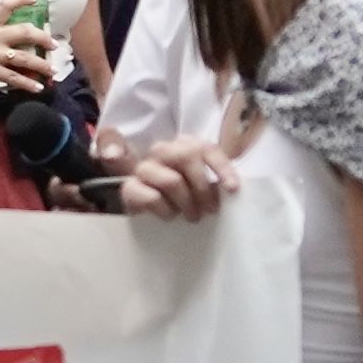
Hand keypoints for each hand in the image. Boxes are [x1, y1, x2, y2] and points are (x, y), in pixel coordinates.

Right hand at [115, 135, 236, 224]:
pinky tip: (171, 217)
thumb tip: (231, 189)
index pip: (206, 148)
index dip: (222, 167)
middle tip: (211, 209)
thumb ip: (214, 181)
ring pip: (171, 180)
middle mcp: (162, 150)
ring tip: (193, 216)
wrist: (147, 209)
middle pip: (186, 157)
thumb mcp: (201, 186)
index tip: (233, 189)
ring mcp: (144, 168)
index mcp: (184, 145)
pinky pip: (152, 198)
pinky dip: (166, 210)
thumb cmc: (181, 196)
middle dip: (203, 187)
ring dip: (187, 202)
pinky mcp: (130, 188)